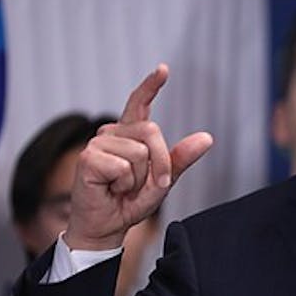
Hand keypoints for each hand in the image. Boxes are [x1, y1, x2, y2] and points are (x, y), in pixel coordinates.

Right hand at [64, 64, 213, 250]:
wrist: (108, 225)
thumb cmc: (131, 201)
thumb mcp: (164, 181)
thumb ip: (182, 158)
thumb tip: (207, 138)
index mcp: (130, 134)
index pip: (139, 103)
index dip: (151, 85)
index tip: (163, 69)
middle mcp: (113, 133)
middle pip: (152, 131)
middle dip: (160, 164)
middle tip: (147, 185)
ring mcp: (98, 143)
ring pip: (139, 153)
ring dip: (139, 178)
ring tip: (123, 187)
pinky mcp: (87, 158)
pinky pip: (123, 167)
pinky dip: (124, 184)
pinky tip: (110, 189)